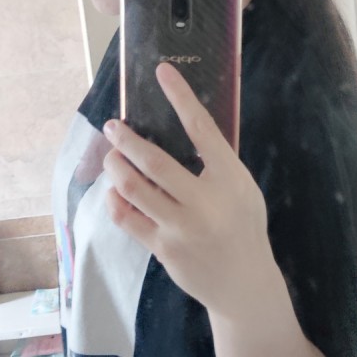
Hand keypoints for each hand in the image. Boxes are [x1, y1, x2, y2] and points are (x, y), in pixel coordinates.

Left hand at [102, 62, 274, 316]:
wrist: (245, 285)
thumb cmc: (244, 226)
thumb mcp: (243, 188)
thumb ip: (218, 162)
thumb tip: (187, 125)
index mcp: (230, 178)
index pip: (201, 128)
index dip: (180, 96)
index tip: (162, 71)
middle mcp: (204, 201)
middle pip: (154, 161)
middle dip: (126, 139)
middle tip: (113, 126)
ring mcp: (181, 227)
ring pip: (134, 188)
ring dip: (116, 165)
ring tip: (111, 155)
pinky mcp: (163, 248)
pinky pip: (127, 217)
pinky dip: (115, 199)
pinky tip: (115, 190)